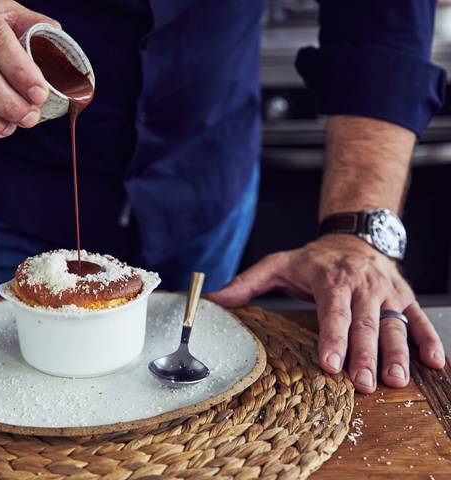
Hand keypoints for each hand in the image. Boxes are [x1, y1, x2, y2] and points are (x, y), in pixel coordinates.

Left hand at [207, 234, 445, 392]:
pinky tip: (433, 362)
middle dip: (365, 356)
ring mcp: (387, 293)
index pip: (333, 312)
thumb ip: (247, 283)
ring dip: (397, 354)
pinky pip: (417, 319)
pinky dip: (428, 339)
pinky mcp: (404, 297)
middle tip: (364, 385)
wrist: (355, 236)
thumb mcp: (278, 264)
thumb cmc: (314, 259)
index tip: (330, 364)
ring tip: (396, 381)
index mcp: (331, 280)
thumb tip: (213, 299)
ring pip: (395, 325)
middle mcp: (363, 287)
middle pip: (366, 324)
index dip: (333, 338)